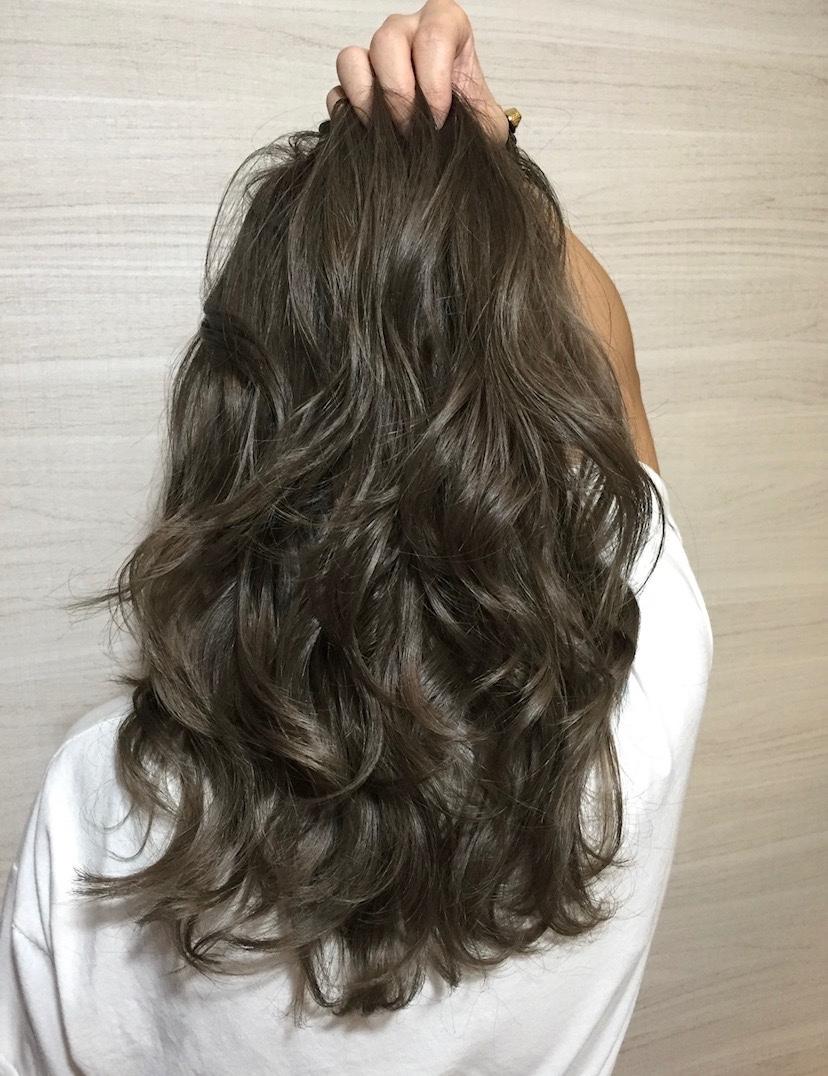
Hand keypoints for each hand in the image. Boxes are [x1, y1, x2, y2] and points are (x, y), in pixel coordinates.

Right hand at [325, 0, 508, 143]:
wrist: (456, 152)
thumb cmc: (472, 129)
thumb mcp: (489, 125)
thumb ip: (479, 121)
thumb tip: (447, 135)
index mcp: (446, 27)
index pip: (435, 31)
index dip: (434, 80)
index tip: (440, 118)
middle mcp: (406, 33)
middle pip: (387, 40)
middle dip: (398, 92)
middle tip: (411, 129)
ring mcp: (375, 59)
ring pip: (352, 59)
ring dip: (367, 101)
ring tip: (386, 132)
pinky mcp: (352, 89)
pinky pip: (336, 93)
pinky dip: (348, 116)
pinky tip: (370, 135)